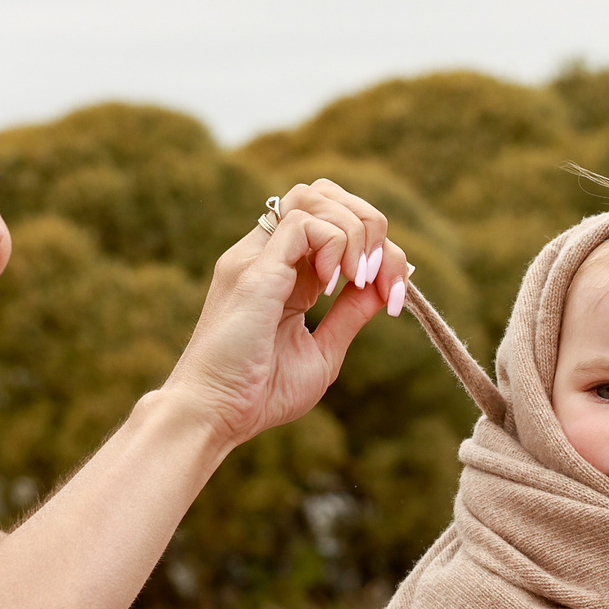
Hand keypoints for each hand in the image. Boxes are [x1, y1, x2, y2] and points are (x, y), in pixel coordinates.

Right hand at [168, 179, 411, 445]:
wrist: (214, 415)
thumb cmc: (260, 394)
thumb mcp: (323, 352)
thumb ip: (350, 315)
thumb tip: (384, 284)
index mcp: (285, 272)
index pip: (335, 222)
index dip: (377, 248)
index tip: (394, 294)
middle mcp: (268, 254)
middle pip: (325, 193)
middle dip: (370, 225)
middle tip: (380, 278)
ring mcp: (257, 256)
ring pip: (314, 195)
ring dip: (355, 232)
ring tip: (358, 280)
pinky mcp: (254, 270)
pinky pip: (301, 222)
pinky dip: (333, 244)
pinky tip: (329, 287)